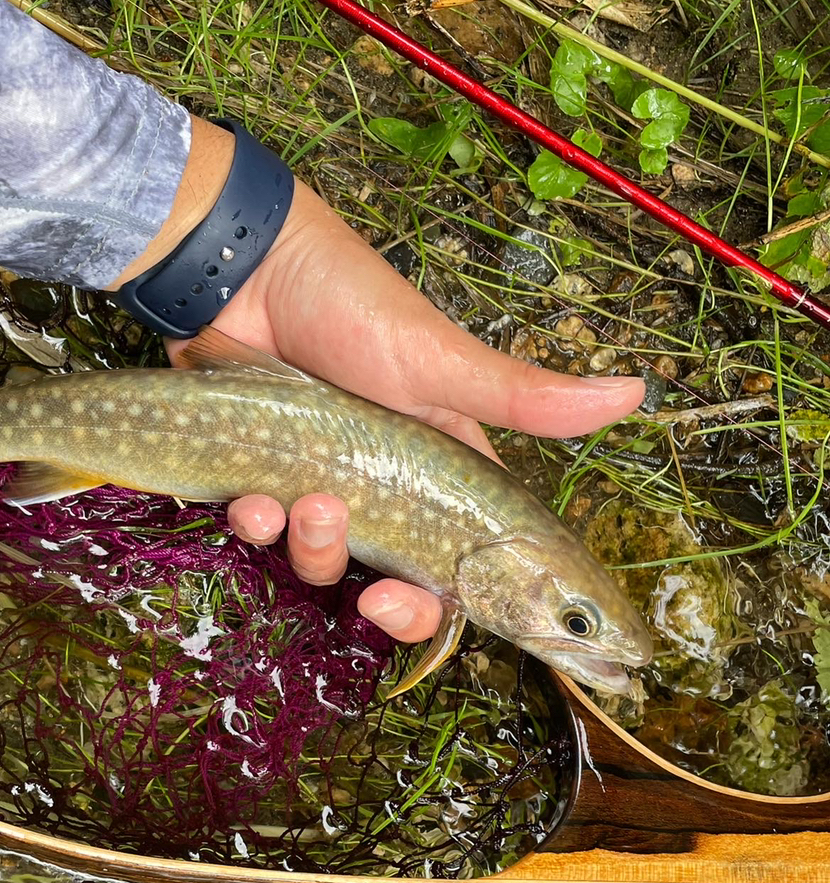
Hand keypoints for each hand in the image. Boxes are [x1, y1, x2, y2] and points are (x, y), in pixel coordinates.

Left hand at [110, 123, 644, 643]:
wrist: (246, 270)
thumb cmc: (352, 307)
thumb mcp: (441, 360)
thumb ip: (524, 396)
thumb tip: (635, 390)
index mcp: (440, 471)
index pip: (464, 560)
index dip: (457, 600)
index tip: (449, 612)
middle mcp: (382, 490)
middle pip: (396, 585)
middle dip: (388, 605)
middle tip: (377, 598)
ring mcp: (317, 487)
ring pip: (323, 563)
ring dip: (316, 550)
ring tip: (306, 504)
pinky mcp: (258, 479)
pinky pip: (261, 532)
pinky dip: (256, 524)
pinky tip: (251, 498)